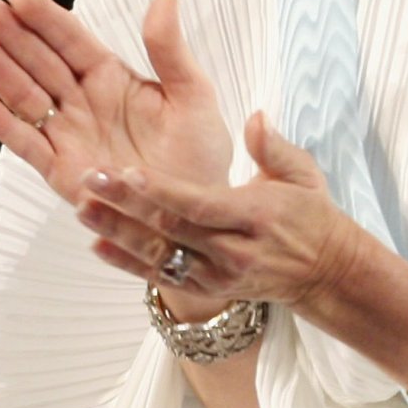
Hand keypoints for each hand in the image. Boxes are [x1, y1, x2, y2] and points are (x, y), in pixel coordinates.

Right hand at [0, 0, 232, 213]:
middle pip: (38, 62)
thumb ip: (170, 50)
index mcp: (110, 78)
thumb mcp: (193, 95)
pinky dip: (4, 126)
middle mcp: (82, 102)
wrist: (200, 214)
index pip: (70, 40)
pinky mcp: (62, 172)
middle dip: (9, 34)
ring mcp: (68, 136)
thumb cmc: (199, 154)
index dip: (44, 17)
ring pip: (24, 96)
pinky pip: (28, 145)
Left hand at [72, 111, 359, 313]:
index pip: (200, 204)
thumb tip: (255, 117)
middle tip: (91, 179)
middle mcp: (234, 251)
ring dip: (117, 234)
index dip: (162, 190)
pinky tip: (97, 245)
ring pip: (159, 256)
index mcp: (257, 216)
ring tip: (83, 209)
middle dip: (127, 205)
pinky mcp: (207, 289)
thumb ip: (275, 146)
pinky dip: (126, 264)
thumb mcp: (303, 175)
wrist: (324, 273)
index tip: (128, 171)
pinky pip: (161, 277)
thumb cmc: (309, 216)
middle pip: (172, 229)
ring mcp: (218, 275)